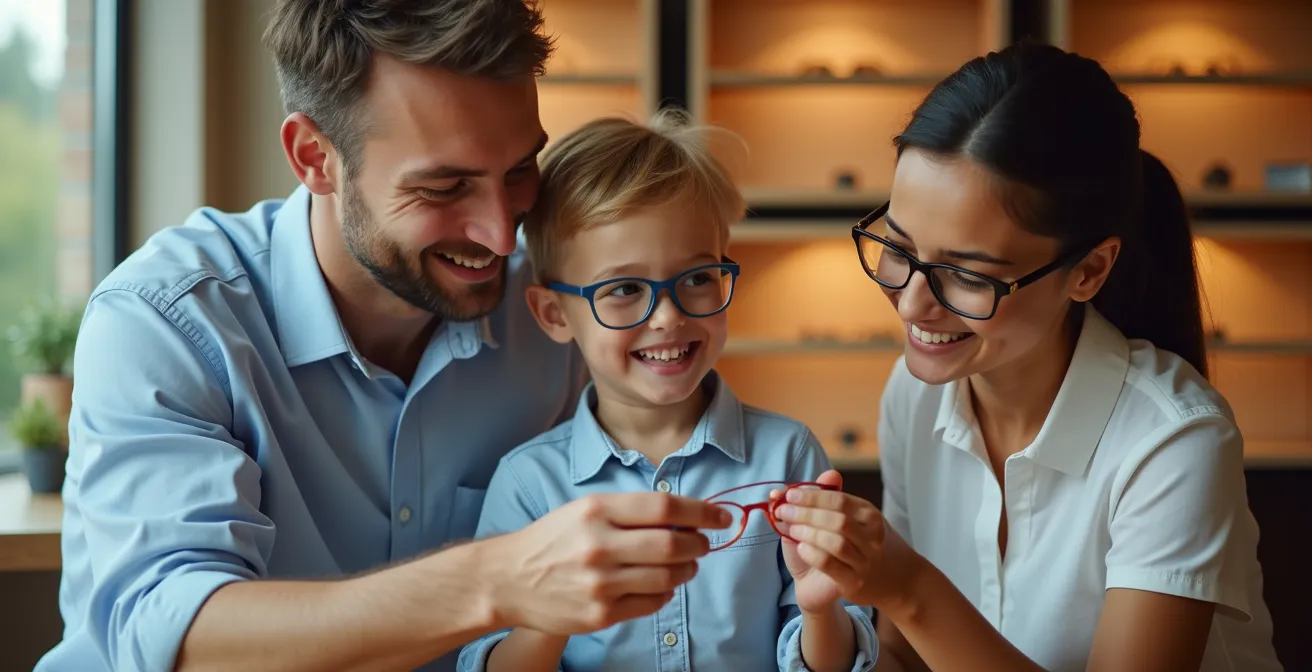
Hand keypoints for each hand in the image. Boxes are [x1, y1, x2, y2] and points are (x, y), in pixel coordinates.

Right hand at [485, 492, 732, 634]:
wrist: (508, 578)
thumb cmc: (553, 539)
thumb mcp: (585, 509)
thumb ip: (630, 511)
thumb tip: (686, 518)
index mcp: (597, 510)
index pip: (665, 507)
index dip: (702, 512)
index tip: (722, 516)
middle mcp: (599, 545)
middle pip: (672, 544)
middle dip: (699, 544)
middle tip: (703, 544)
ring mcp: (600, 583)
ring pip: (667, 577)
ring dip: (686, 570)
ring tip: (685, 565)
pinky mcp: (600, 614)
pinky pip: (651, 603)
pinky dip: (665, 592)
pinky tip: (659, 584)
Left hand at [772, 469, 921, 614]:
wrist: (846, 587)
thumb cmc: (832, 548)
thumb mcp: (826, 521)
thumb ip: (809, 504)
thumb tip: (780, 491)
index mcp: (867, 514)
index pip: (839, 499)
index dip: (812, 496)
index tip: (789, 495)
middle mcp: (872, 537)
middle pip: (838, 520)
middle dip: (806, 513)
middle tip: (782, 511)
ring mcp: (865, 561)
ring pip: (836, 542)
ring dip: (808, 532)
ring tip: (791, 529)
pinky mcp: (853, 582)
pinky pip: (830, 564)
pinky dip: (811, 553)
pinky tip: (801, 548)